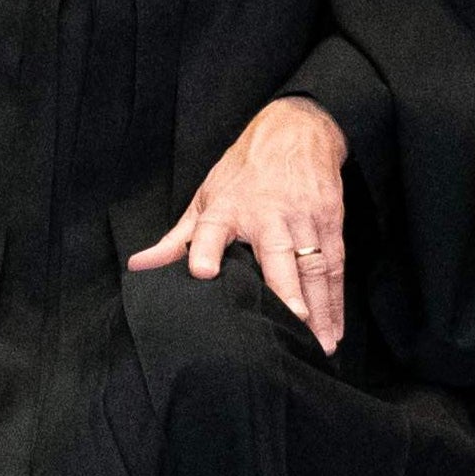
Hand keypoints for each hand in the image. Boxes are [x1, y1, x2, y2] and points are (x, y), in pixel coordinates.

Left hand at [130, 93, 350, 355]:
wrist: (296, 130)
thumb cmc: (243, 172)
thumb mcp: (206, 198)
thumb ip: (177, 240)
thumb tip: (138, 267)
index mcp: (228, 207)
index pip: (212, 228)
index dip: (205, 248)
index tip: (203, 272)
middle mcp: (268, 214)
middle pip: (277, 253)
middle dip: (285, 286)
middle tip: (292, 319)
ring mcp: (304, 218)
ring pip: (313, 266)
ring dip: (319, 307)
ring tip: (319, 345)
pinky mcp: (330, 223)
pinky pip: (335, 268)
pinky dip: (336, 302)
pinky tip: (334, 331)